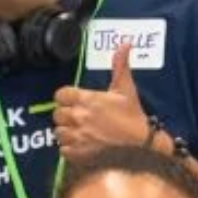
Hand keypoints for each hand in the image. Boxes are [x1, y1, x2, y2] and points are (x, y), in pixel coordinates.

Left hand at [53, 42, 147, 162]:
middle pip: (57, 113)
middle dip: (66, 115)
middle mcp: (78, 117)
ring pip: (58, 132)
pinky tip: (81, 145)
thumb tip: (125, 43)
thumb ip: (120, 66)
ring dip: (66, 132)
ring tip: (80, 132)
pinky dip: (69, 148)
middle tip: (79, 118)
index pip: (60, 94)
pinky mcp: (77, 154)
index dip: (66, 97)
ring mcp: (76, 136)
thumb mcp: (126, 90)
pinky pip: (62, 149)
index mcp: (87, 99)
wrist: (140, 146)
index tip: (75, 101)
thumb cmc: (133, 117)